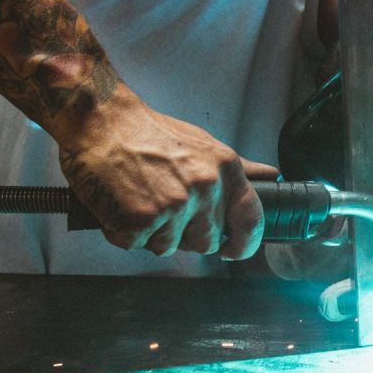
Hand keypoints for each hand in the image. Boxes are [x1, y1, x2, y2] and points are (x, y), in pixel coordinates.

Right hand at [58, 95, 277, 258]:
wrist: (100, 121)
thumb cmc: (147, 132)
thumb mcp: (203, 145)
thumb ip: (239, 168)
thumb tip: (271, 177)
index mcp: (224, 170)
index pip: (251, 219)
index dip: (244, 243)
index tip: (233, 250)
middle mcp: (204, 189)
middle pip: (205, 242)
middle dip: (184, 235)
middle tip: (163, 207)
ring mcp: (173, 206)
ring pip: (168, 246)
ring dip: (151, 234)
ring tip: (139, 199)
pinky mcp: (141, 220)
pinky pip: (136, 244)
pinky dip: (123, 232)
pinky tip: (119, 204)